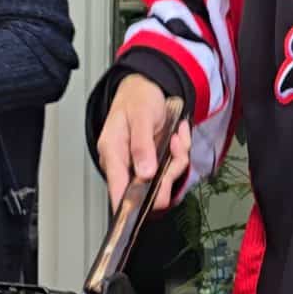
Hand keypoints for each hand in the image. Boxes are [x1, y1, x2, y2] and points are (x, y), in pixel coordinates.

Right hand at [96, 74, 190, 212]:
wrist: (145, 87)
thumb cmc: (137, 98)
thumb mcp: (141, 116)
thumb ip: (141, 145)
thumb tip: (145, 174)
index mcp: (113, 154)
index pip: (118, 192)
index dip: (133, 206)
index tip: (152, 204)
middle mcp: (125, 164)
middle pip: (148, 190)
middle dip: (169, 172)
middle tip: (175, 149)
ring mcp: (140, 164)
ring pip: (164, 180)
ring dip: (178, 159)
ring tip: (176, 137)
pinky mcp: (154, 161)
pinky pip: (172, 167)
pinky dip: (180, 152)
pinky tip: (177, 136)